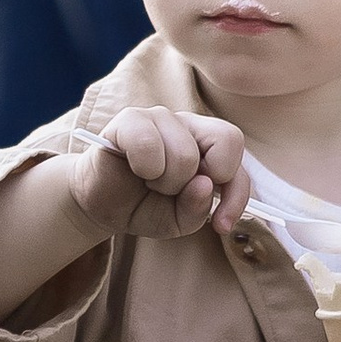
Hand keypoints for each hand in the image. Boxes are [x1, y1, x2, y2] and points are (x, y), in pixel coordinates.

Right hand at [66, 108, 250, 243]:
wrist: (101, 205)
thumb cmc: (144, 205)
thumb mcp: (178, 221)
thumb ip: (198, 210)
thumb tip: (204, 185)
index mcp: (208, 142)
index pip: (239, 152)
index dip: (235, 194)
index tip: (220, 224)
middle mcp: (188, 123)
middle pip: (223, 143)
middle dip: (197, 183)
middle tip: (171, 191)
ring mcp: (159, 117)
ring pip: (186, 154)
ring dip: (166, 182)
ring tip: (150, 182)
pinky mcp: (129, 120)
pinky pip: (150, 143)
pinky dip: (145, 168)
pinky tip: (136, 170)